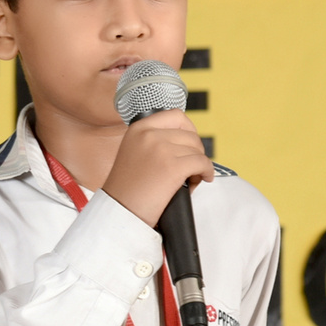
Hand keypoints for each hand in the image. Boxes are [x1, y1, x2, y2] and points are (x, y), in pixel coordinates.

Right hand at [101, 110, 214, 226]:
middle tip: (190, 167)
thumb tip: (184, 139)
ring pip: (197, 150)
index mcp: (138, 128)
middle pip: (190, 135)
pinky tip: (202, 179)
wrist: (119, 210)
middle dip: (195, 151)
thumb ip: (152, 140)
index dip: (189, 129)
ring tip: (191, 178)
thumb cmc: (127, 188)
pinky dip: (206, 172)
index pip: (175, 116)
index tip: (190, 143)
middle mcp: (149, 134)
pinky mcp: (172, 167)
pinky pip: (202, 163)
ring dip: (199, 165)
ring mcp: (161, 149)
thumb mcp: (133, 151)